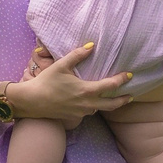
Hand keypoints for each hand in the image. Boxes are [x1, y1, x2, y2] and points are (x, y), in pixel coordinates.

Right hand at [12, 43, 133, 121]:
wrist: (32, 101)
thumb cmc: (46, 82)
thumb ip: (77, 55)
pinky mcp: (74, 117)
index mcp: (86, 90)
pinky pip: (88, 112)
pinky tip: (92, 102)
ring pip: (99, 109)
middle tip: (130, 96)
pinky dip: (94, 107)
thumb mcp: (61, 65)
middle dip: (123, 100)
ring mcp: (81, 113)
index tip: (130, 75)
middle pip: (112, 105)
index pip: (110, 86)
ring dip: (108, 104)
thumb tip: (91, 46)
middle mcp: (87, 104)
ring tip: (112, 98)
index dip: (122, 80)